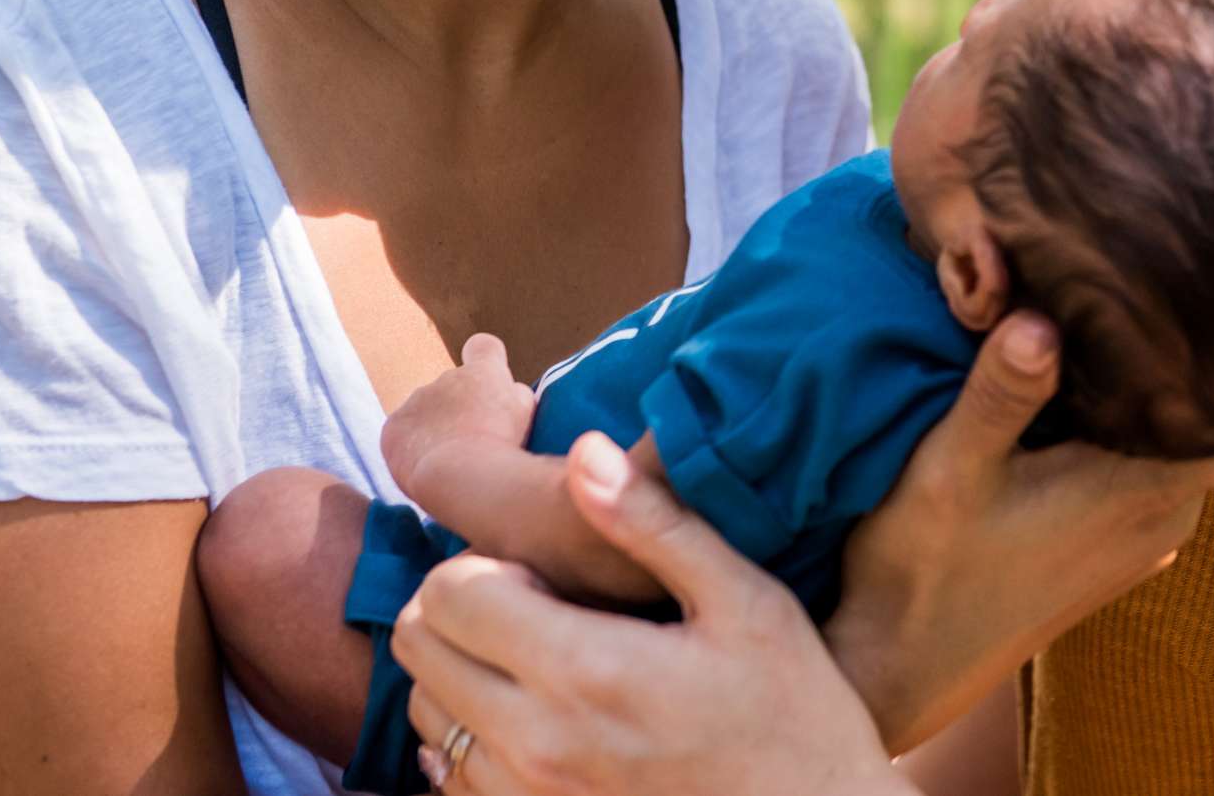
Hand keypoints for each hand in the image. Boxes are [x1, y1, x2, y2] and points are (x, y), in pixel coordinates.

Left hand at [384, 334, 536, 499]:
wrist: (464, 474)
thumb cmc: (503, 444)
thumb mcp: (525, 413)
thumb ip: (514, 394)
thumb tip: (507, 391)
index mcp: (483, 372)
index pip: (483, 347)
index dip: (484, 360)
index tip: (486, 382)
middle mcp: (446, 378)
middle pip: (453, 392)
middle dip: (460, 414)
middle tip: (473, 446)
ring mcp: (416, 400)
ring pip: (426, 417)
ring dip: (436, 433)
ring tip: (451, 464)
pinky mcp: (393, 427)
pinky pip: (403, 438)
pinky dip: (412, 451)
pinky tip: (427, 469)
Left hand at [391, 434, 907, 795]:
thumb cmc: (793, 709)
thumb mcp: (744, 600)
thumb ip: (654, 525)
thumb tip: (583, 450)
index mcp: (585, 670)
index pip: (449, 593)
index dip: (484, 561)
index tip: (546, 571)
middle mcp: (537, 742)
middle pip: (420, 647)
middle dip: (461, 606)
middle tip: (538, 606)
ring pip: (424, 712)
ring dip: (461, 670)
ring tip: (541, 661)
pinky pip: (447, 777)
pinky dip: (470, 734)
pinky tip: (541, 716)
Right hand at [826, 311, 1213, 750]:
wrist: (899, 665)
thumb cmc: (924, 571)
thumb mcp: (949, 471)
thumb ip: (1001, 393)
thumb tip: (1041, 315)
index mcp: (1148, 486)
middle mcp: (1168, 509)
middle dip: (1202, 349)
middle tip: (1160, 268)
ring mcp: (1148, 528)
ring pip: (1186, 431)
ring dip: (1153, 382)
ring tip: (1107, 308)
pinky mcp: (1119, 538)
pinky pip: (1153, 457)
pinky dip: (1126, 418)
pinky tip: (1074, 379)